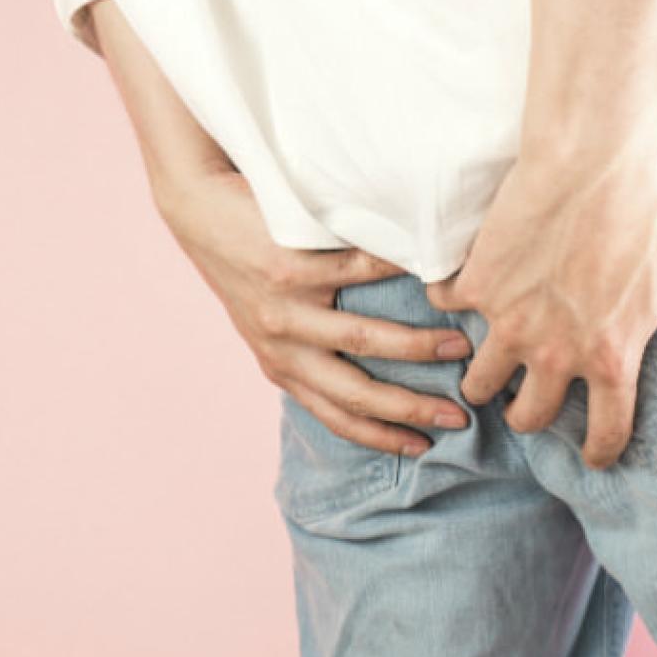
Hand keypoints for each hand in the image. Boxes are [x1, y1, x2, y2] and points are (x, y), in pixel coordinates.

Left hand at [154, 166, 473, 456]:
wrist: (198, 210)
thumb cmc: (248, 264)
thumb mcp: (270, 321)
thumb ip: (310, 347)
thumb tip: (372, 367)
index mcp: (280, 365)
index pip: (337, 416)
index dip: (381, 437)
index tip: (425, 446)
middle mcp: (281, 345)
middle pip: (354, 392)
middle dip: (410, 408)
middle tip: (458, 413)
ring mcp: (286, 308)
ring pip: (361, 338)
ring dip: (415, 348)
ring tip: (458, 347)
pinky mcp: (291, 266)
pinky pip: (357, 271)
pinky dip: (397, 274)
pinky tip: (429, 275)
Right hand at [426, 146, 656, 468]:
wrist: (595, 156)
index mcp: (613, 358)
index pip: (605, 435)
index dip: (602, 451)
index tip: (598, 452)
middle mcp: (555, 352)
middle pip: (527, 419)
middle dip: (530, 414)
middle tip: (533, 397)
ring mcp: (508, 322)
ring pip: (477, 382)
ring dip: (483, 376)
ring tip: (488, 362)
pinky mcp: (475, 284)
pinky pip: (447, 307)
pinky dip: (451, 301)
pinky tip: (463, 288)